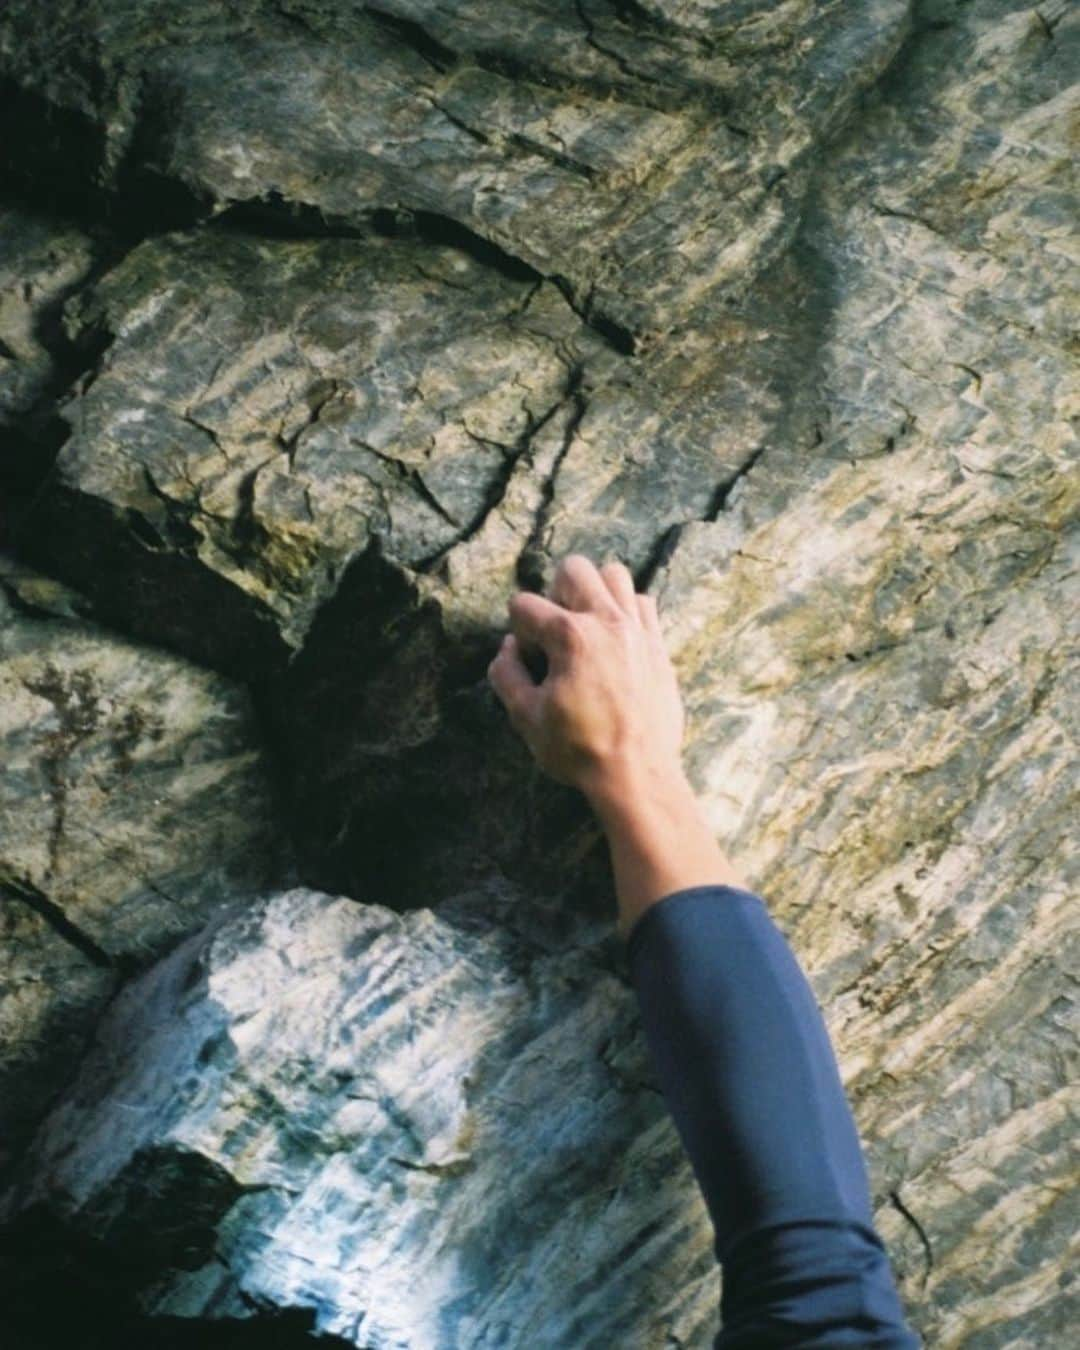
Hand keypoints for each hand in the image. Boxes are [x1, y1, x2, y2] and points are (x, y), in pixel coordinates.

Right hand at [487, 554, 685, 800]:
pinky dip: (626, 611)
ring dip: (594, 593)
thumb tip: (507, 648)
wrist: (637, 774)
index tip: (529, 660)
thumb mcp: (526, 717)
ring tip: (587, 626)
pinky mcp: (658, 645)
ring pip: (615, 575)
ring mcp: (637, 630)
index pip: (524, 604)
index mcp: (570, 636)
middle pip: (574, 568)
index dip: (518, 631)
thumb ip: (507, 675)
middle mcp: (607, 621)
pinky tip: (615, 640)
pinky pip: (643, 603)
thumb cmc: (579, 749)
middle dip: (555, 593)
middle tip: (555, 630)